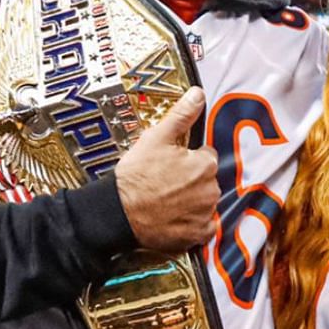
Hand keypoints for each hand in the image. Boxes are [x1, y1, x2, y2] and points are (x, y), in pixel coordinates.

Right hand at [116, 87, 219, 253]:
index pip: (206, 158)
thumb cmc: (135, 174)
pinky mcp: (196, 235)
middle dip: (191, 181)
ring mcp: (204, 214)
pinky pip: (204, 228)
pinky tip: (175, 219)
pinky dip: (193, 224)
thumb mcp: (156, 138)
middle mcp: (210, 190)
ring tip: (167, 201)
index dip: (189, 160)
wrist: (118, 212)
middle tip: (166, 184)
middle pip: (207, 181)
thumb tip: (198, 93)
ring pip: (205, 203)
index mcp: (204, 165)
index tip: (172, 166)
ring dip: (192, 202)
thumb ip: (181, 115)